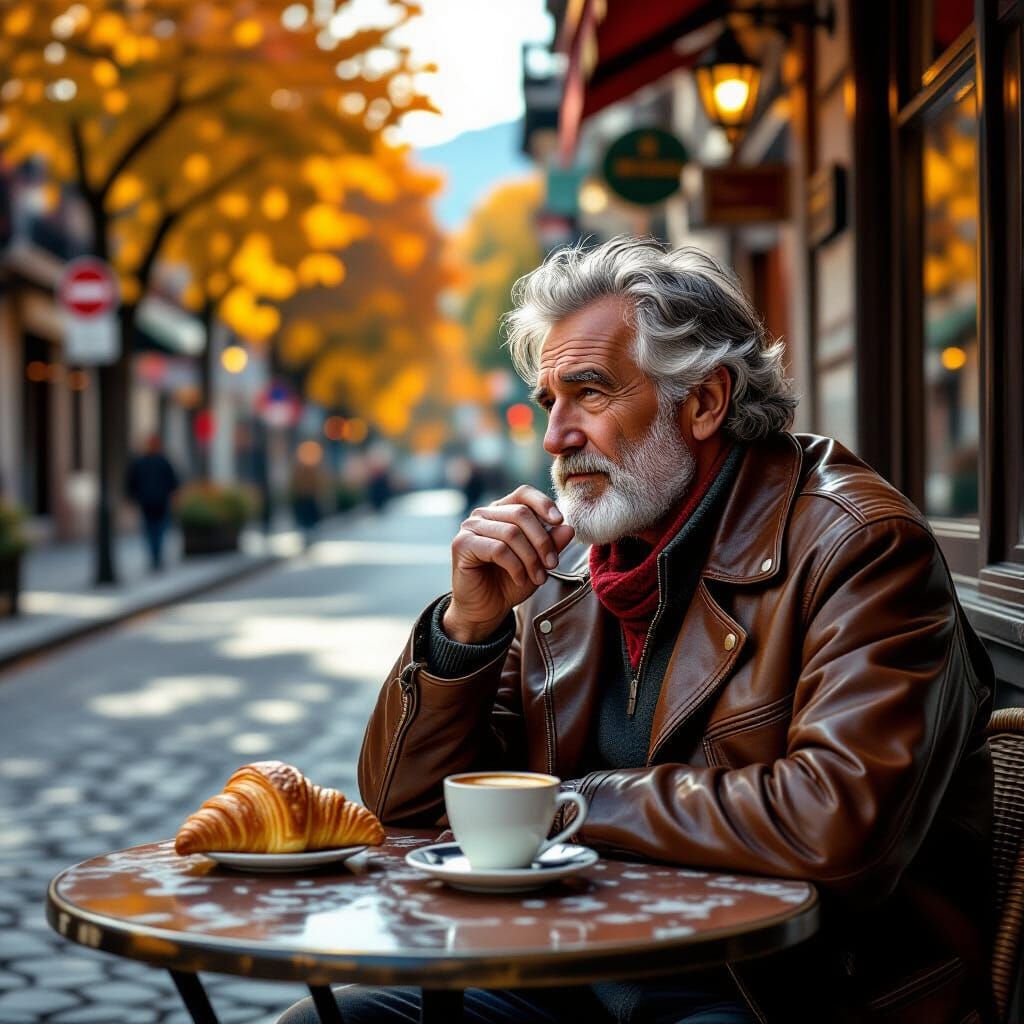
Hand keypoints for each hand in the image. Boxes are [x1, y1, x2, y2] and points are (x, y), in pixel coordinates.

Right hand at [444, 485, 574, 642]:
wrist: (485, 610)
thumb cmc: (509, 582)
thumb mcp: (538, 562)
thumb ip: (551, 543)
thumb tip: (568, 527)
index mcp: (501, 511)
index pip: (523, 493)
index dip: (543, 503)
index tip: (560, 522)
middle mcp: (484, 514)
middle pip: (521, 513)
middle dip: (542, 541)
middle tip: (552, 564)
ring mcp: (470, 528)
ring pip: (511, 532)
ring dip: (531, 558)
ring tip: (538, 578)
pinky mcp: (462, 544)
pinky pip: (498, 549)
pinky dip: (515, 567)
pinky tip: (520, 580)